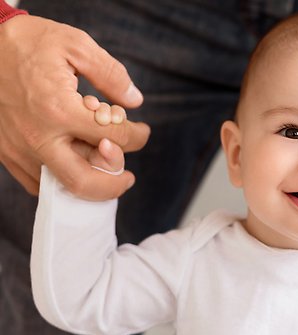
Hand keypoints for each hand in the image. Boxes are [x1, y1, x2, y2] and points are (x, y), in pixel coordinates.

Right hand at [0, 14, 149, 199]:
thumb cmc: (28, 42)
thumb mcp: (76, 45)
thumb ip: (110, 74)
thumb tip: (134, 101)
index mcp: (59, 110)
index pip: (115, 139)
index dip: (137, 136)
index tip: (141, 130)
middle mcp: (37, 136)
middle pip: (83, 182)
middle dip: (113, 184)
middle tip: (127, 177)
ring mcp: (17, 148)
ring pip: (60, 186)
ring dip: (87, 180)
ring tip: (101, 164)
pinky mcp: (5, 151)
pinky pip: (36, 182)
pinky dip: (60, 179)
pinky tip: (74, 162)